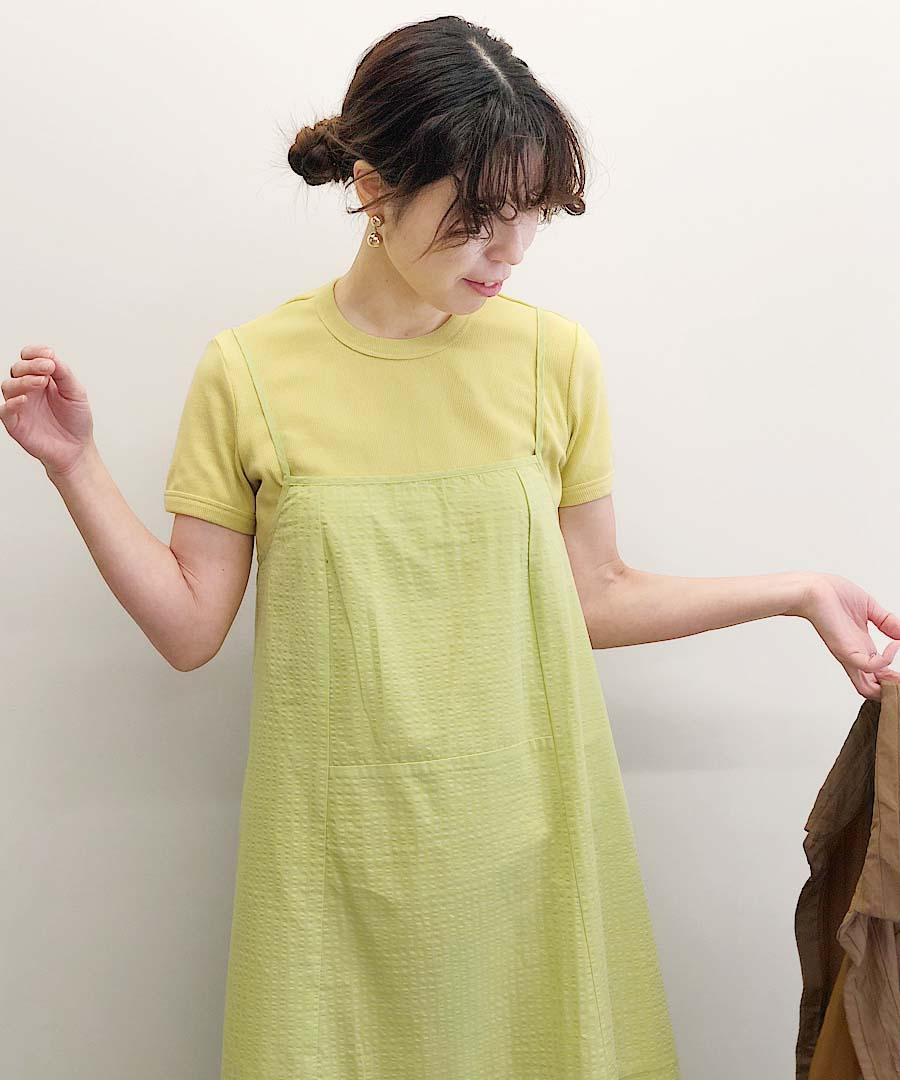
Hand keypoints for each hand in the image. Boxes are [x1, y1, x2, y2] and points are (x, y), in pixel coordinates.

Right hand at [1, 345, 93, 477]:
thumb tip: (50, 357)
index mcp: (42, 379)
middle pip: (17, 369)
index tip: (49, 354)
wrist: (77, 448)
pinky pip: (4, 410)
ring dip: (23, 380)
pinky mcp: (15, 423)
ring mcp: (20, 406)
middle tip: (48, 368)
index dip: (35, 353)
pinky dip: (12, 402)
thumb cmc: (76, 421)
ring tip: (41, 382)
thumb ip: (64, 373)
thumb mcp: (76, 392)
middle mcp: (28, 390)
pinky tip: (26, 399)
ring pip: (8, 386)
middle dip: (31, 365)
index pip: (29, 359)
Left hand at [796, 572, 899, 700]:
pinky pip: (868, 666)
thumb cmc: (832, 596)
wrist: (813, 588)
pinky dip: (886, 660)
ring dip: (891, 685)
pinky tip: (894, 645)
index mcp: (862, 647)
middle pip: (875, 689)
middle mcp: (856, 654)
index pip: (879, 674)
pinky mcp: (844, 650)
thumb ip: (888, 622)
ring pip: (869, 689)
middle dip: (894, 688)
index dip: (893, 678)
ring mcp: (849, 655)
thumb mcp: (869, 609)